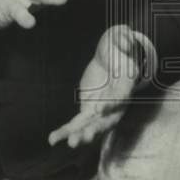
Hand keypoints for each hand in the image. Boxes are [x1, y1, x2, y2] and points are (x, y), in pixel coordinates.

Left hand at [48, 25, 147, 148]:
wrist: (112, 57)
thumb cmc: (119, 49)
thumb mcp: (124, 40)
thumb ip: (124, 39)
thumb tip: (124, 38)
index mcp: (126, 86)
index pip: (121, 97)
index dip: (112, 104)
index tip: (101, 109)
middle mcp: (116, 103)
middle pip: (106, 120)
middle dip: (95, 129)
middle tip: (85, 136)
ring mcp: (101, 110)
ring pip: (91, 126)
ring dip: (80, 135)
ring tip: (69, 142)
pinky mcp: (88, 110)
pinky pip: (77, 124)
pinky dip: (65, 132)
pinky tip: (52, 139)